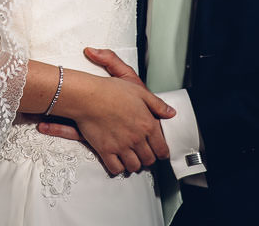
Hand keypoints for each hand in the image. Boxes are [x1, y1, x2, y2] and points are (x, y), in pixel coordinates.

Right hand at [39, 48, 174, 175]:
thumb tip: (171, 113)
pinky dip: (118, 168)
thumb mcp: (139, 92)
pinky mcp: (106, 150)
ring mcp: (121, 146)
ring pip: (134, 166)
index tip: (160, 153)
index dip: (162, 153)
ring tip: (131, 159)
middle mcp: (136, 138)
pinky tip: (117, 161)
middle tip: (144, 155)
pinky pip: (116, 168)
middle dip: (148, 159)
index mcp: (147, 125)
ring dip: (134, 164)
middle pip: (149, 160)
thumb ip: (157, 105)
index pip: (162, 149)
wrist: (88, 96)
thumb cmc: (111, 91)